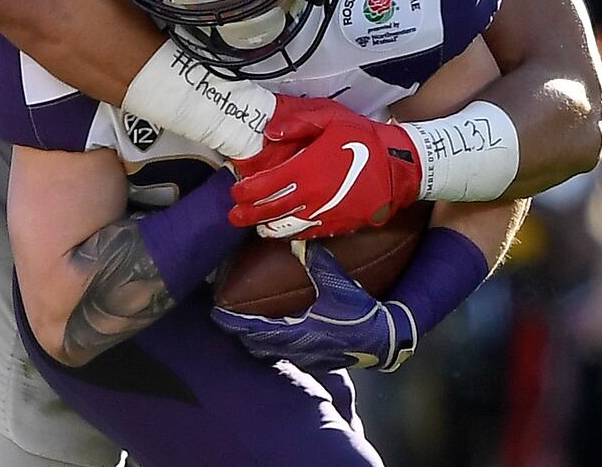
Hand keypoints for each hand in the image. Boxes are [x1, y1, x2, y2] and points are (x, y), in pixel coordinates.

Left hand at [211, 241, 416, 372]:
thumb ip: (319, 262)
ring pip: (273, 352)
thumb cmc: (362, 314)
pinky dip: (279, 346)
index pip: (254, 328)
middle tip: (226, 319)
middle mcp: (298, 348)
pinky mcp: (322, 360)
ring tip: (249, 329)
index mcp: (296, 331)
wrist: (386, 340)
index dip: (232, 322)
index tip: (215, 314)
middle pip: (258, 344)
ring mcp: (309, 357)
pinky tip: (283, 337)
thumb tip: (299, 242)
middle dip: (241, 333)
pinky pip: (291, 355)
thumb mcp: (339, 285)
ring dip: (259, 341)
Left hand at [228, 98, 420, 237]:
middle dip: (247, 214)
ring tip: (256, 226)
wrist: (399, 167)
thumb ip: (298, 122)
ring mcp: (323, 214)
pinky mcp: (336, 226)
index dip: (244, 192)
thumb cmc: (363, 139)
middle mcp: (310, 196)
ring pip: (285, 227)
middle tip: (234, 214)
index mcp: (305, 170)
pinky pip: (307, 234)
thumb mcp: (332, 118)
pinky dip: (291, 233)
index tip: (235, 191)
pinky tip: (284, 229)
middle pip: (268, 211)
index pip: (263, 187)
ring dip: (266, 227)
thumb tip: (269, 132)